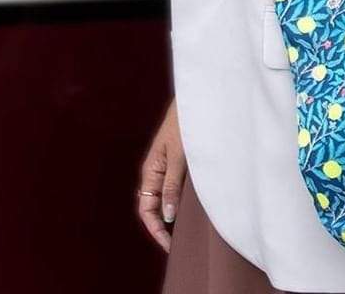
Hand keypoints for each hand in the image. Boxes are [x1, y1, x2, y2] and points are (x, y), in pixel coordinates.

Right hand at [137, 96, 185, 252]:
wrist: (198, 99)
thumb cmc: (186, 123)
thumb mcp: (179, 155)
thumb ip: (172, 184)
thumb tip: (166, 215)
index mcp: (151, 170)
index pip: (146, 209)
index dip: (155, 230)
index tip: (170, 246)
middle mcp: (157, 171)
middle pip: (154, 207)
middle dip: (163, 228)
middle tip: (179, 246)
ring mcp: (169, 167)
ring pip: (166, 199)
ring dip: (173, 216)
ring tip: (187, 233)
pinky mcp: (181, 163)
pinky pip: (177, 189)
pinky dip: (181, 204)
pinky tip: (193, 211)